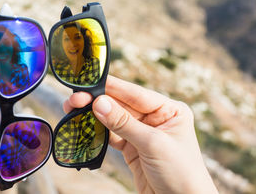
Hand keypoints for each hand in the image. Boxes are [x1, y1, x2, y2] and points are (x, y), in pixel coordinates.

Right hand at [63, 76, 217, 193]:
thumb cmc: (181, 173)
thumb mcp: (153, 144)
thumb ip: (124, 123)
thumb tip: (99, 103)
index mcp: (169, 110)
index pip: (136, 94)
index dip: (112, 87)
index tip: (90, 81)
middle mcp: (155, 118)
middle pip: (121, 104)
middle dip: (98, 101)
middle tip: (76, 99)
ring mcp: (142, 133)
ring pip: (113, 119)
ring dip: (94, 115)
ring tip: (73, 109)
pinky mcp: (132, 147)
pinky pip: (111, 135)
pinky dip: (97, 131)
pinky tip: (83, 125)